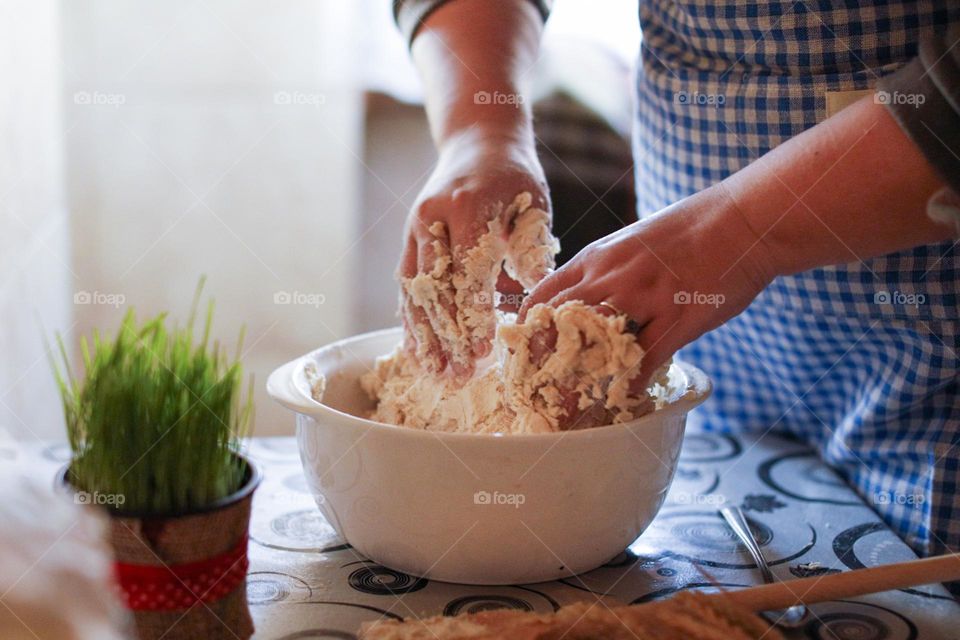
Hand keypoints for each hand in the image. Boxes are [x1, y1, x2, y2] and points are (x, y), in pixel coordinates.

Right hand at [399, 127, 554, 375]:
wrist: (477, 142)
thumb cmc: (514, 178)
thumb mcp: (533, 202)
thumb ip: (531, 244)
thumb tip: (532, 288)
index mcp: (467, 206)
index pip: (467, 269)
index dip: (473, 313)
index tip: (482, 351)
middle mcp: (432, 218)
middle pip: (435, 286)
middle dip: (446, 335)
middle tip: (458, 375)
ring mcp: (415, 229)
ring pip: (413, 290)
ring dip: (423, 334)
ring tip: (434, 372)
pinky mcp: (409, 240)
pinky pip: (405, 284)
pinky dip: (411, 319)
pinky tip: (417, 350)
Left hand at [520, 183, 777, 390]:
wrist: (742, 219)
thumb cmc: (690, 229)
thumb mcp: (632, 241)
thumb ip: (606, 270)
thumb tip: (586, 299)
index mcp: (597, 258)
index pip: (543, 295)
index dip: (527, 326)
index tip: (522, 350)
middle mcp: (614, 277)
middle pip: (560, 322)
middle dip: (546, 355)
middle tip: (539, 383)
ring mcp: (646, 298)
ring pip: (598, 342)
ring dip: (586, 372)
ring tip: (577, 396)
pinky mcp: (679, 317)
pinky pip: (647, 358)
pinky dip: (634, 379)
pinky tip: (628, 394)